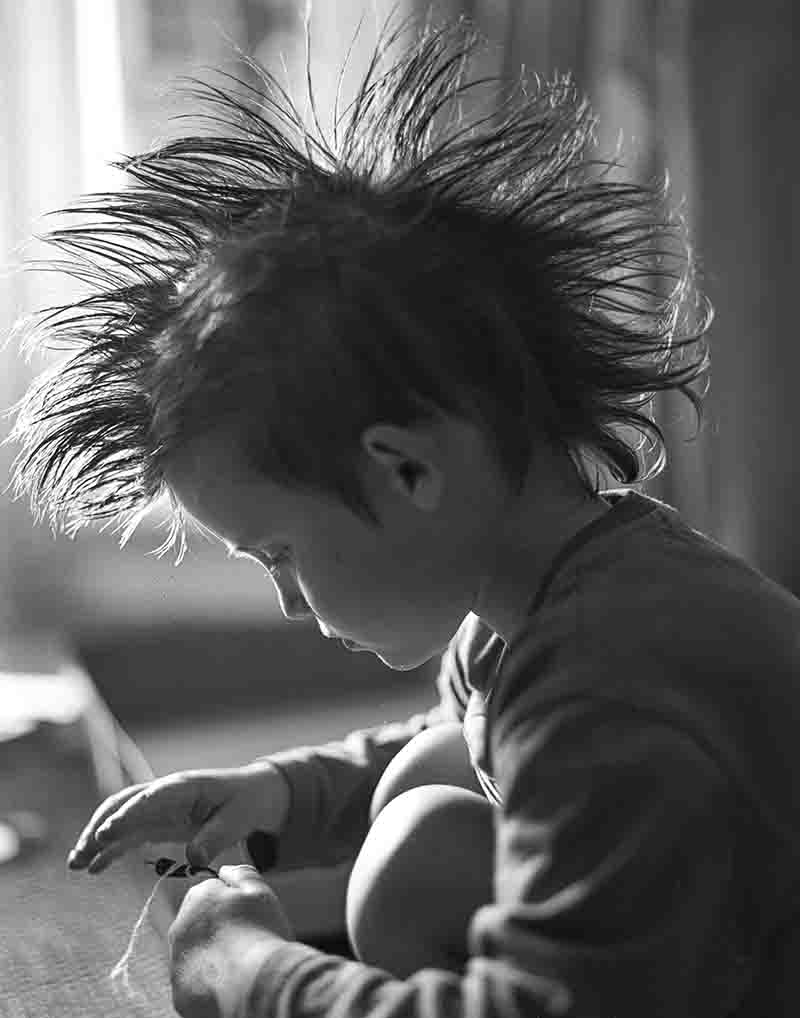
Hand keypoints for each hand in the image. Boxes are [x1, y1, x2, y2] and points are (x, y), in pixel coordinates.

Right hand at [67, 761, 289, 872]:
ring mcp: (158, 808)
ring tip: (77, 865)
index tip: (108, 832)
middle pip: (124, 804)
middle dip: (100, 826)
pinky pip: (128, 835)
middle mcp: (164, 794)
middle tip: (82, 853)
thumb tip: (194, 857)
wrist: (253, 794)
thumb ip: (216, 836)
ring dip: (97, 840)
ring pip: (119, 820)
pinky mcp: (157, 823)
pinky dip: (111, 850)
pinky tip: (95, 868)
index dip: (128, 814)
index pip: (150, 798)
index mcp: (184, 786)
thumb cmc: (246, 802)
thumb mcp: (239, 818)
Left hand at [169, 865, 292, 1017]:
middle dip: (217, 931)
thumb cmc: (260, 935)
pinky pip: (194, 984)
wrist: (256, 984)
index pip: (210, 895)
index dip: (231, 906)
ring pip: (195, 955)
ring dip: (210, 957)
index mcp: (199, 898)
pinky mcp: (180, 993)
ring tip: (237, 966)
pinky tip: (228, 984)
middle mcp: (180, 928)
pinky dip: (208, 984)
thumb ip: (241, 874)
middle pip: (199, 925)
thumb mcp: (259, 891)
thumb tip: (226, 870)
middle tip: (244, 942)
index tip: (246, 917)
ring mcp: (177, 962)